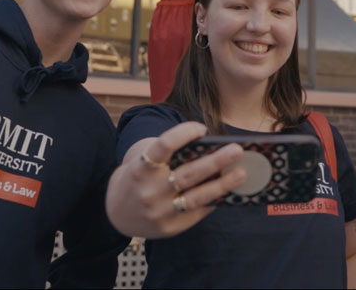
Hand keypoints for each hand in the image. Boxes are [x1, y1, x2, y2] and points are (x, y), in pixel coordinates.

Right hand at [105, 122, 246, 238]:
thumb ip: (167, 155)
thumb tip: (208, 150)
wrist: (114, 213)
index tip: (202, 128)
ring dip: (222, 185)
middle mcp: (149, 190)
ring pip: (196, 197)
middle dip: (215, 161)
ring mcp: (159, 211)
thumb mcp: (142, 161)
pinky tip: (226, 191)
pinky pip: (196, 212)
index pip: (163, 146)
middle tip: (237, 150)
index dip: (183, 134)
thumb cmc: (137, 178)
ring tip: (241, 173)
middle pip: (187, 173)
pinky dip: (212, 200)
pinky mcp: (169, 227)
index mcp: (141, 168)